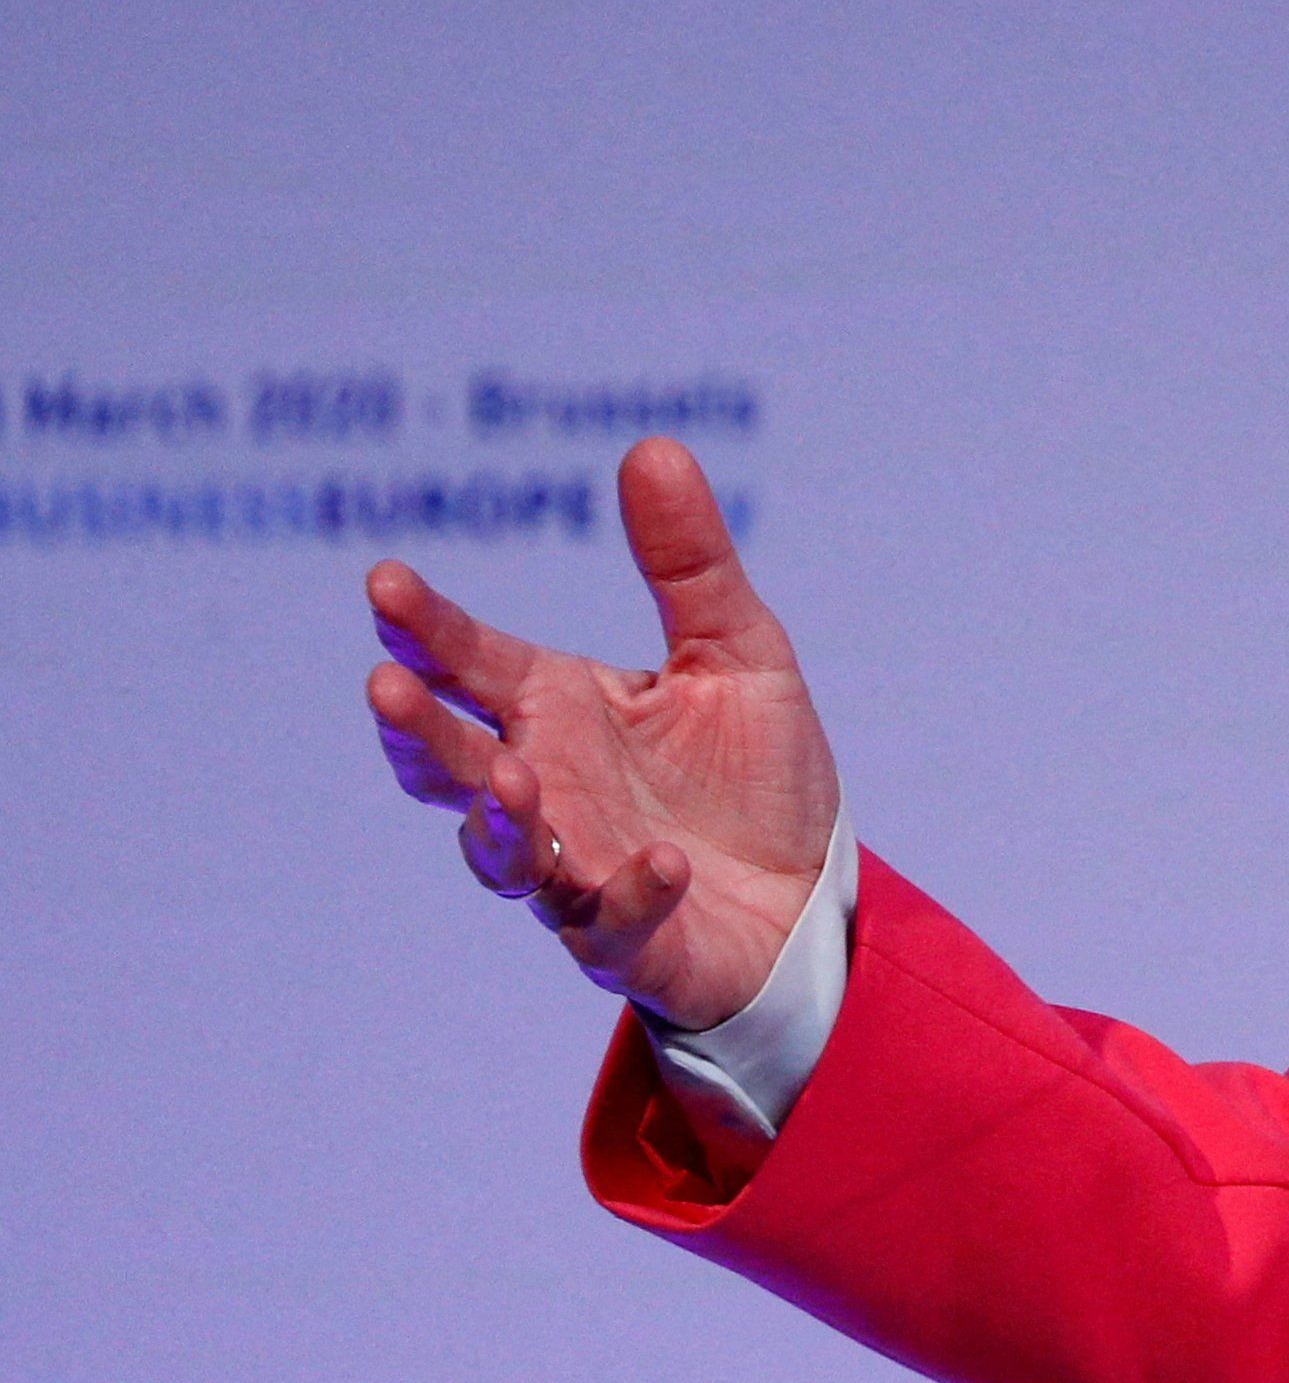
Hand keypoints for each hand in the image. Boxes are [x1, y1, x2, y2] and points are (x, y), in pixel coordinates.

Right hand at [364, 437, 840, 1030]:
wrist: (808, 895)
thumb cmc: (754, 774)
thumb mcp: (738, 652)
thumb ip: (689, 563)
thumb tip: (652, 446)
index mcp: (561, 709)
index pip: (473, 662)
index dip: (428, 626)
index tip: (386, 582)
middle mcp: (548, 787)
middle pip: (449, 762)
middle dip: (417, 729)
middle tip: (387, 686)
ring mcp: (577, 868)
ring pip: (501, 855)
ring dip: (496, 819)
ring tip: (507, 777)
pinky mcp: (629, 937)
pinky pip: (612, 922)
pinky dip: (631, 892)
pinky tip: (662, 863)